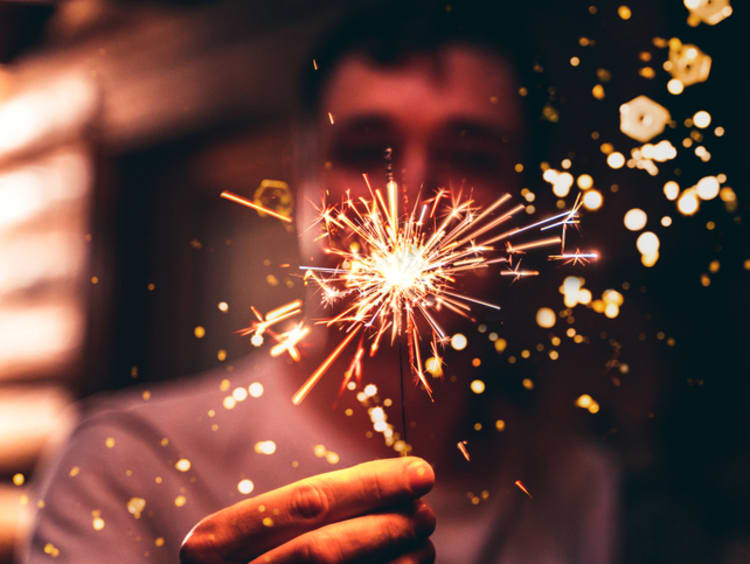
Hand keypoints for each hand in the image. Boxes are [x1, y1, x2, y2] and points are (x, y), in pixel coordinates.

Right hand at [179, 456, 435, 563]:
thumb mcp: (252, 537)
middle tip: (426, 514)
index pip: (306, 502)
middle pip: (325, 548)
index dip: (370, 485)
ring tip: (421, 544)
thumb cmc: (250, 563)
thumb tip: (399, 483)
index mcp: (213, 543)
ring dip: (395, 561)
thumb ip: (305, 513)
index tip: (420, 472)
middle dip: (386, 526)